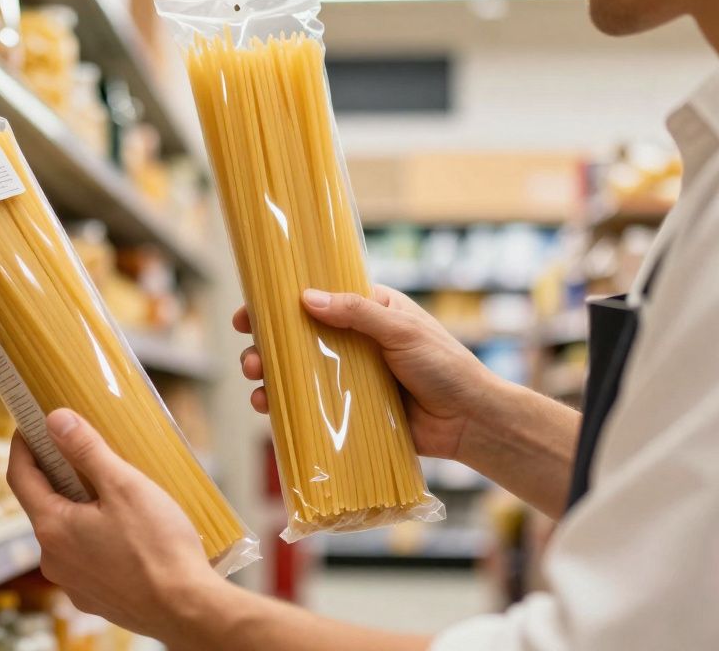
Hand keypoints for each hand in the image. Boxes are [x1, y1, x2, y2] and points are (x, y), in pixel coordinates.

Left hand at [6, 409, 220, 639]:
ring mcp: (72, 582)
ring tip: (113, 491)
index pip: (20, 477)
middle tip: (81, 450)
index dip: (23, 446)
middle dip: (58, 475)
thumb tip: (55, 420)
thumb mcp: (124, 485)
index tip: (31, 425)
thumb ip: (86, 450)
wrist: (188, 609)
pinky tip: (126, 530)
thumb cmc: (159, 547)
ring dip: (80, 507)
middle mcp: (53, 559)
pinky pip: (85, 557)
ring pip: (67, 532)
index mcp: (53, 527)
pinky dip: (96, 536)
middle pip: (44, 504)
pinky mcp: (94, 597)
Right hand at [234, 285, 500, 460]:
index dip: (279, 305)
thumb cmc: (445, 366)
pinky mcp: (350, 410)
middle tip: (250, 356)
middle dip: (266, 346)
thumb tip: (307, 298)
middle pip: (297, 338)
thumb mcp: (402, 331)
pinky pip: (311, 405)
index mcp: (368, 311)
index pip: (315, 300)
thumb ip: (357, 313)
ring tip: (255, 380)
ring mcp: (349, 377)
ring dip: (270, 375)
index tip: (249, 314)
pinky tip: (267, 407)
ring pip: (298, 372)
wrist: (470, 421)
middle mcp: (354, 341)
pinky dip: (285, 405)